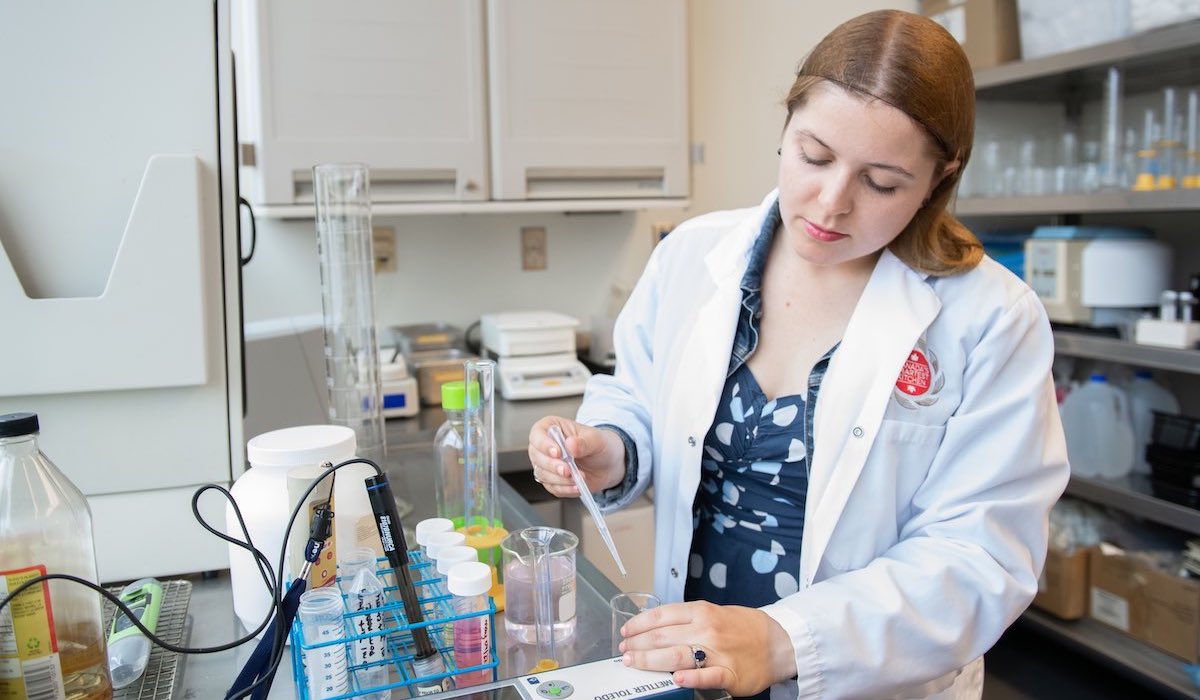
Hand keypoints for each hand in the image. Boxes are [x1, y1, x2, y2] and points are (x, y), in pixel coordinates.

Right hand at [527, 416, 624, 497]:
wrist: (609, 464)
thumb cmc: (600, 445)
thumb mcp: (596, 439)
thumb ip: (583, 442)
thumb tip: (571, 445)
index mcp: (551, 428)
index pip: (537, 434)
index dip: (544, 444)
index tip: (558, 452)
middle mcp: (545, 446)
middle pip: (537, 456)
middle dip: (552, 465)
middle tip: (568, 469)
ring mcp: (547, 464)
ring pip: (542, 474)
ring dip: (560, 479)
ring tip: (578, 478)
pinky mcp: (553, 481)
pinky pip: (552, 487)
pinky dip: (565, 488)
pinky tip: (577, 486)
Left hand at [617, 601, 796, 696]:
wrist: (778, 641)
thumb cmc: (743, 627)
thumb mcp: (714, 613)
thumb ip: (687, 620)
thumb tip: (654, 627)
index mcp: (702, 612)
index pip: (662, 616)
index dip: (639, 624)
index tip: (625, 633)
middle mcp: (708, 630)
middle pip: (664, 637)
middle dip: (638, 645)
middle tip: (624, 653)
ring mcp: (719, 652)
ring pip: (678, 655)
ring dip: (651, 660)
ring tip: (634, 663)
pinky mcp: (730, 674)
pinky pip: (707, 676)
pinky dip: (690, 678)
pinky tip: (675, 678)